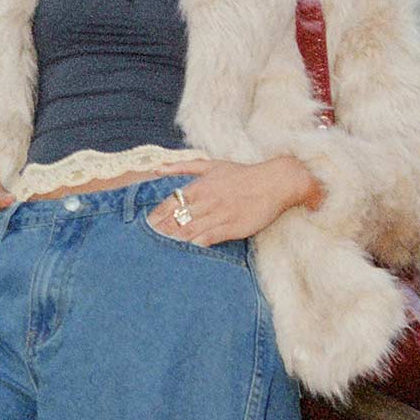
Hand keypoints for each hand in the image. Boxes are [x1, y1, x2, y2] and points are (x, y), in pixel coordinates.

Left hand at [144, 156, 324, 245]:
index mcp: (199, 186)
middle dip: (159, 233)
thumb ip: (182, 166)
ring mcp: (218, 215)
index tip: (144, 228)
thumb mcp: (211, 165)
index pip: (169, 203)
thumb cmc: (242, 174)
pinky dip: (193, 246)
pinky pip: (207, 239)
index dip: (155, 217)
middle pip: (175, 220)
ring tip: (157, 252)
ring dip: (172, 241)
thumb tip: (157, 169)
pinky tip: (183, 254)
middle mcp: (206, 200)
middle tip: (143, 244)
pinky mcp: (231, 227)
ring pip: (188, 230)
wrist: (275, 182)